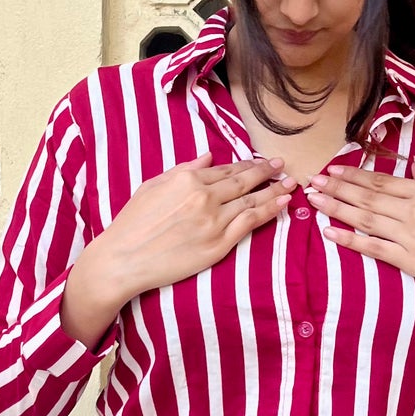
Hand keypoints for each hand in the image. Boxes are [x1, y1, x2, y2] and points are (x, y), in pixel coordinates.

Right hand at [91, 150, 294, 306]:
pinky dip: (268, 212)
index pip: (227, 170)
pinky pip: (249, 224)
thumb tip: (209, 157)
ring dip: (274, 191)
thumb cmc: (132, 223)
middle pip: (244, 182)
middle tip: (282, 167)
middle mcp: (204, 197)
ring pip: (252, 201)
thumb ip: (183, 170)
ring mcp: (214, 221)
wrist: (123, 259)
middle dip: (267, 172)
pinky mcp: (218, 245)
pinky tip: (280, 204)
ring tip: (291, 184)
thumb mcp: (153, 186)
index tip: (263, 162)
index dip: (248, 165)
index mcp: (188, 180)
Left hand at [305, 159, 414, 329]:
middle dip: (337, 187)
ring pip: (365, 219)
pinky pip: (373, 248)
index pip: (382, 181)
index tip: (334, 169)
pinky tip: (331, 232)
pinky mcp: (412, 262)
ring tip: (315, 200)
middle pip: (367, 197)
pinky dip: (350, 240)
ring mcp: (411, 237)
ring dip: (337, 208)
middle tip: (312, 181)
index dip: (354, 175)